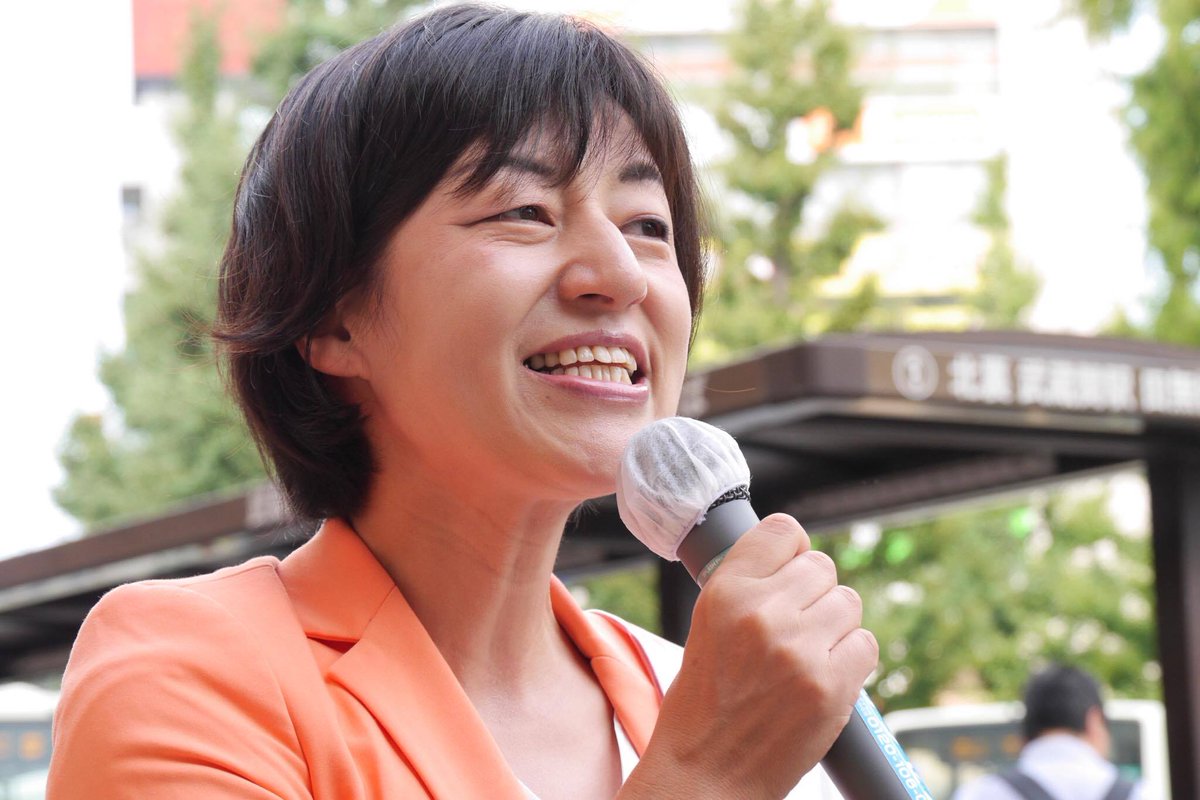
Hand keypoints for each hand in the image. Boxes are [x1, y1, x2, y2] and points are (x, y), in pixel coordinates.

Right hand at [627, 514, 878, 798]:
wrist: (707, 774)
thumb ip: (748, 587)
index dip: (792, 550)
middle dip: (814, 593)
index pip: (782, 531)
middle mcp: (764, 613)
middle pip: (822, 567)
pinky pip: (866, 644)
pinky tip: (824, 674)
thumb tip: (798, 560)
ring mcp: (801, 650)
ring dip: (835, 625)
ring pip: (849, 603)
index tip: (790, 568)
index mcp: (726, 593)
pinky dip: (852, 658)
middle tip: (796, 625)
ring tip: (807, 654)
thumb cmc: (704, 703)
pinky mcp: (831, 687)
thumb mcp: (706, 625)